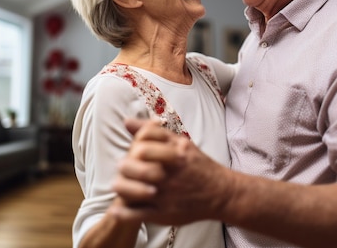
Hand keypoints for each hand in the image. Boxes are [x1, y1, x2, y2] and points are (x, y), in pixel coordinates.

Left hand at [111, 118, 229, 225]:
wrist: (220, 193)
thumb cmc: (197, 166)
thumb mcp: (180, 143)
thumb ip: (154, 132)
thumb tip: (126, 121)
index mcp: (175, 154)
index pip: (144, 144)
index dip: (135, 146)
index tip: (134, 150)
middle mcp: (170, 174)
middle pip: (136, 166)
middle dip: (125, 166)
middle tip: (123, 167)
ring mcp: (166, 195)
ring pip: (133, 191)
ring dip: (120, 187)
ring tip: (119, 185)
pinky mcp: (164, 215)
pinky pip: (137, 215)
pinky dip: (123, 213)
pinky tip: (116, 209)